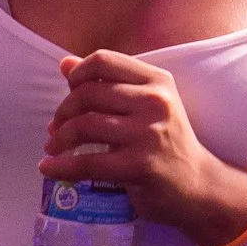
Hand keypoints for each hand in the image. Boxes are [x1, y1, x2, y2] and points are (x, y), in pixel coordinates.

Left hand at [42, 49, 246, 239]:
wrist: (198, 185)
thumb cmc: (167, 143)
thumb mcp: (145, 106)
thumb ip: (108, 84)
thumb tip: (65, 63)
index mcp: (157, 80)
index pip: (104, 60)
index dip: (77, 74)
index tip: (68, 92)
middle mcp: (155, 101)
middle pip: (89, 93)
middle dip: (63, 111)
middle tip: (55, 129)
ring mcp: (148, 133)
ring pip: (84, 125)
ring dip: (59, 139)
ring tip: (53, 148)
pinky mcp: (139, 165)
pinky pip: (87, 163)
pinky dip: (60, 166)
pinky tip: (48, 168)